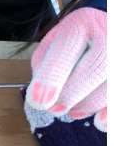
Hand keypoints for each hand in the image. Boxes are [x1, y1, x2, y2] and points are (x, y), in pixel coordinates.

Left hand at [25, 7, 106, 131]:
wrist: (98, 30)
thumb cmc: (68, 47)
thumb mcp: (49, 51)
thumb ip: (45, 72)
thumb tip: (46, 102)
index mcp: (79, 24)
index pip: (67, 49)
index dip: (53, 78)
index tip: (40, 103)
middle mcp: (108, 31)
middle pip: (97, 66)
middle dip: (72, 94)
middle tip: (56, 110)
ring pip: (111, 84)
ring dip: (89, 105)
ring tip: (74, 112)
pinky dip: (110, 113)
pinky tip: (99, 121)